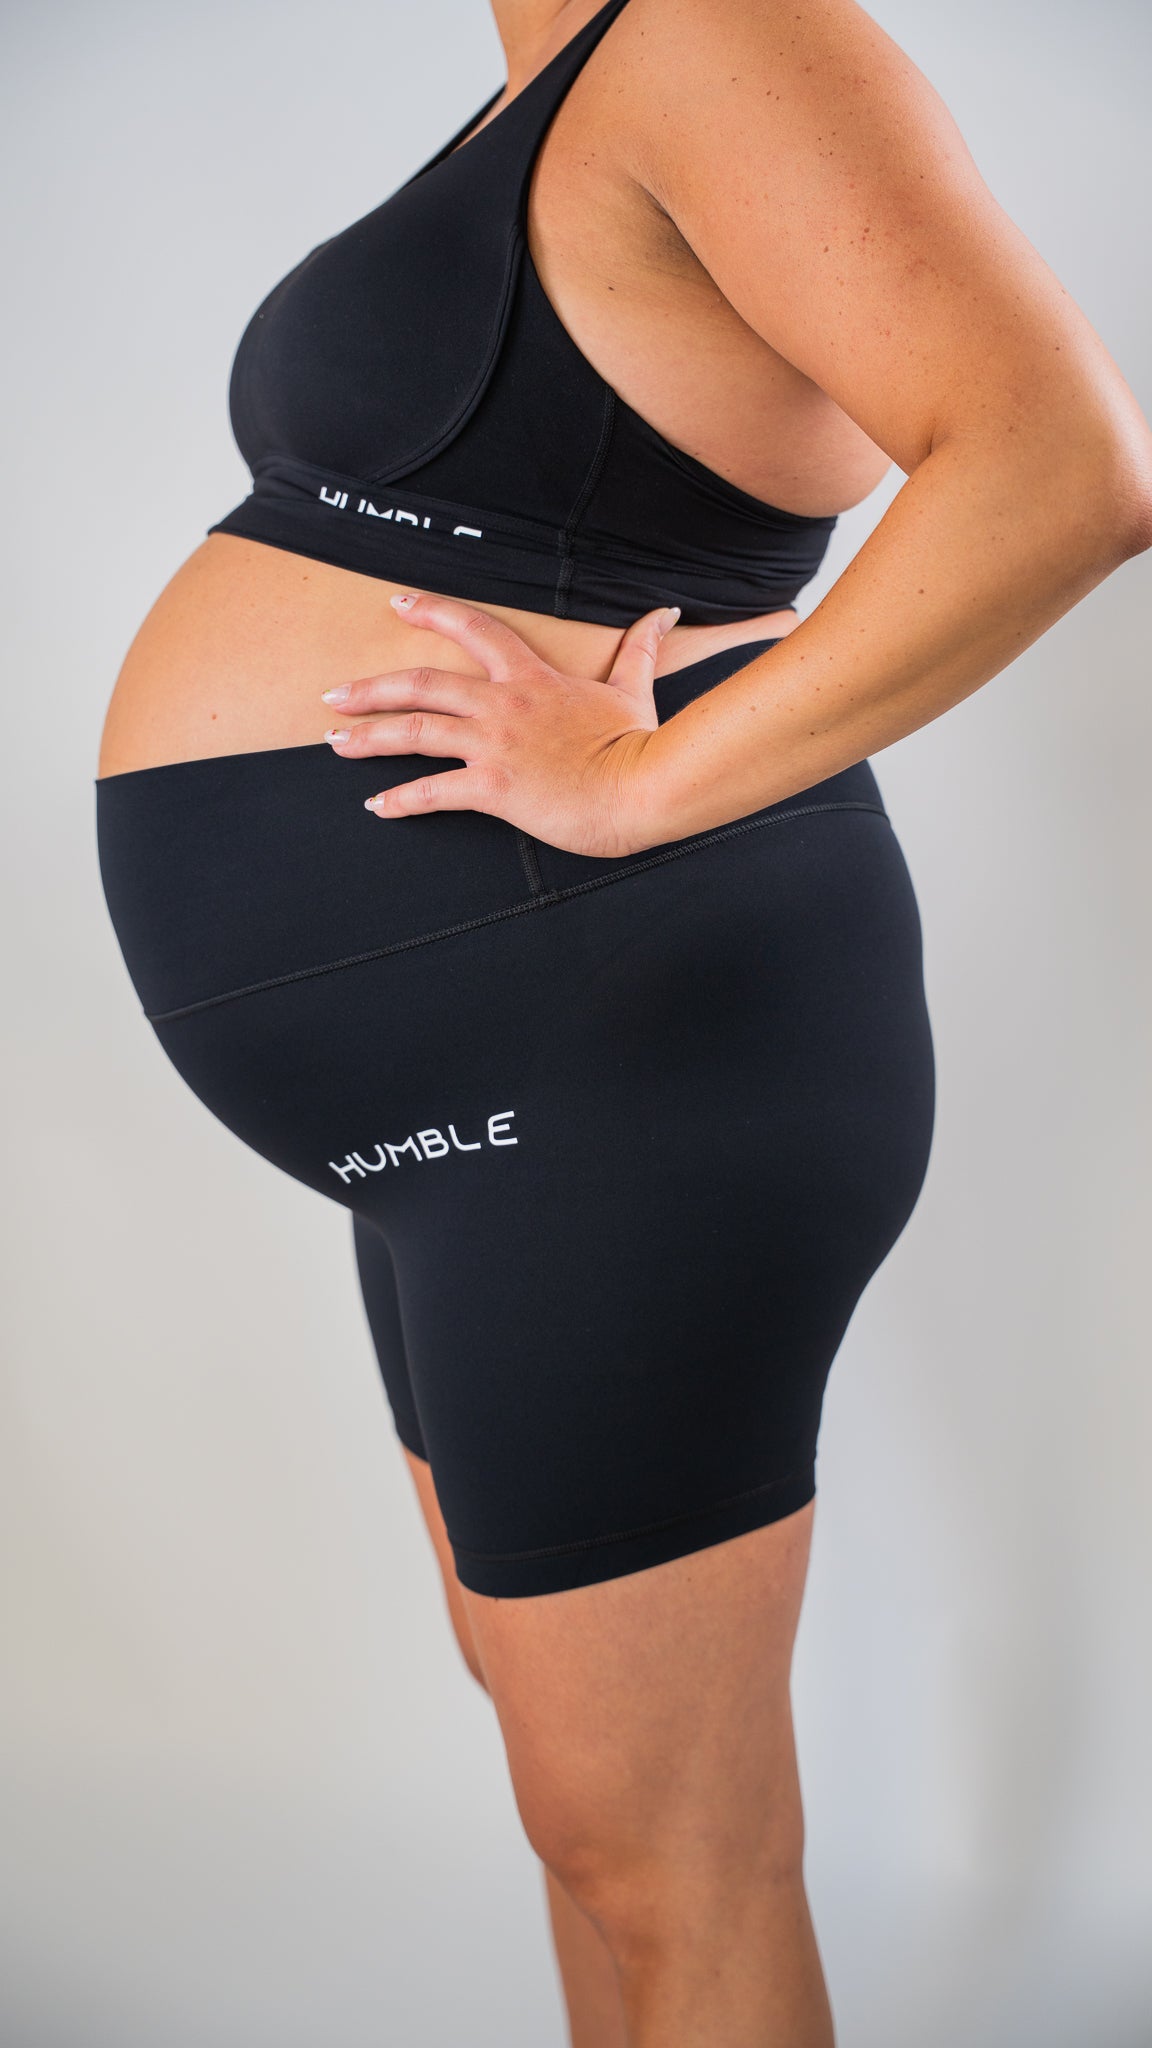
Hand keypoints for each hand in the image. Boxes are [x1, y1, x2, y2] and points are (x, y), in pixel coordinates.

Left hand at [320, 590, 680, 856]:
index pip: (476, 630)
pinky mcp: (495, 788)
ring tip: (336, 742)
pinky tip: (376, 805)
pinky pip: (434, 792)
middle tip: (334, 695)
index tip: (398, 604)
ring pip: (416, 731)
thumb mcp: (635, 688)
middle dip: (371, 688)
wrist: (643, 787)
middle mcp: (504, 706)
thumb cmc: (639, 744)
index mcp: (533, 679)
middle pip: (422, 683)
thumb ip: (641, 649)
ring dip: (369, 736)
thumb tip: (665, 614)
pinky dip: (400, 800)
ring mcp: (495, 746)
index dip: (432, 612)